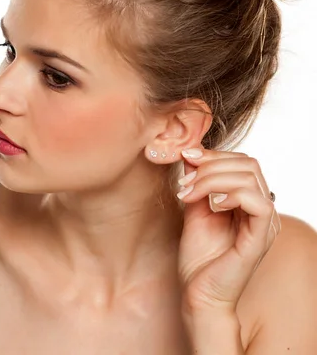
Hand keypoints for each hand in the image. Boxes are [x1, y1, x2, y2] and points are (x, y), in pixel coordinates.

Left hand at [176, 147, 280, 314]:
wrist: (198, 293)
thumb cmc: (198, 259)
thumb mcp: (193, 211)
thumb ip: (196, 185)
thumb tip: (190, 154)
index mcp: (248, 202)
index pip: (241, 162)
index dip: (213, 155)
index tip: (185, 157)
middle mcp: (261, 210)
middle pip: (248, 164)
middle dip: (211, 164)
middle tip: (184, 181)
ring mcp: (264, 224)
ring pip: (250, 177)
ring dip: (212, 178)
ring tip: (188, 194)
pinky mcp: (260, 238)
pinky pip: (257, 202)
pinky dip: (230, 194)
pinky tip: (210, 205)